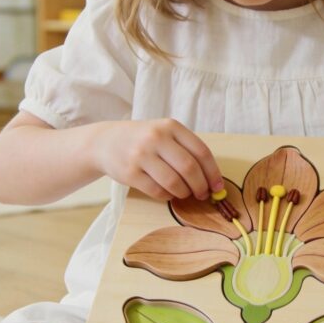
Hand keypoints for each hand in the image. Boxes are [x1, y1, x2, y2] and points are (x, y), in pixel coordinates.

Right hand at [92, 119, 223, 201]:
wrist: (105, 141)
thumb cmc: (142, 139)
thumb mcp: (164, 132)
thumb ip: (186, 149)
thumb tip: (211, 179)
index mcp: (170, 126)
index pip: (201, 151)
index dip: (213, 173)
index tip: (218, 187)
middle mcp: (156, 138)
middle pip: (189, 168)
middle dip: (201, 186)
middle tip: (202, 194)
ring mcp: (141, 155)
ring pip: (174, 182)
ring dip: (184, 193)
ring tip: (184, 193)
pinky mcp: (130, 173)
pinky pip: (157, 191)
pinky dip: (167, 196)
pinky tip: (168, 193)